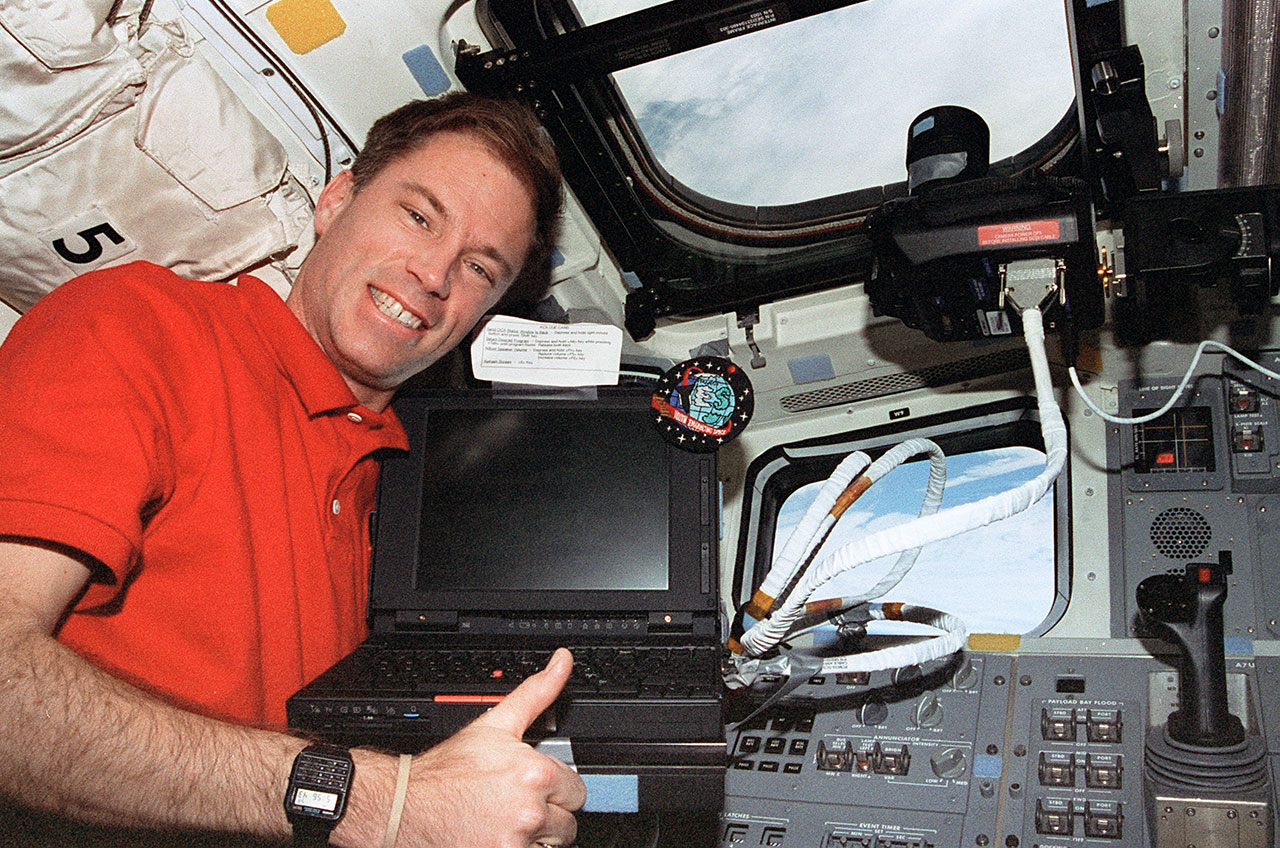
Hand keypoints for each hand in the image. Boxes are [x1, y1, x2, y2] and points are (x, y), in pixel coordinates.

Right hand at [404, 648, 586, 847]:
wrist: (406, 807)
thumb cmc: (446, 771)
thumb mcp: (494, 724)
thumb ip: (537, 693)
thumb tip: (562, 662)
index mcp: (535, 773)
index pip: (575, 790)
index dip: (555, 788)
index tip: (534, 787)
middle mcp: (529, 811)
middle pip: (567, 822)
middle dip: (547, 815)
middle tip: (516, 805)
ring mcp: (516, 843)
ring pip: (551, 846)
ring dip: (535, 838)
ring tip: (506, 822)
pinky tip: (499, 838)